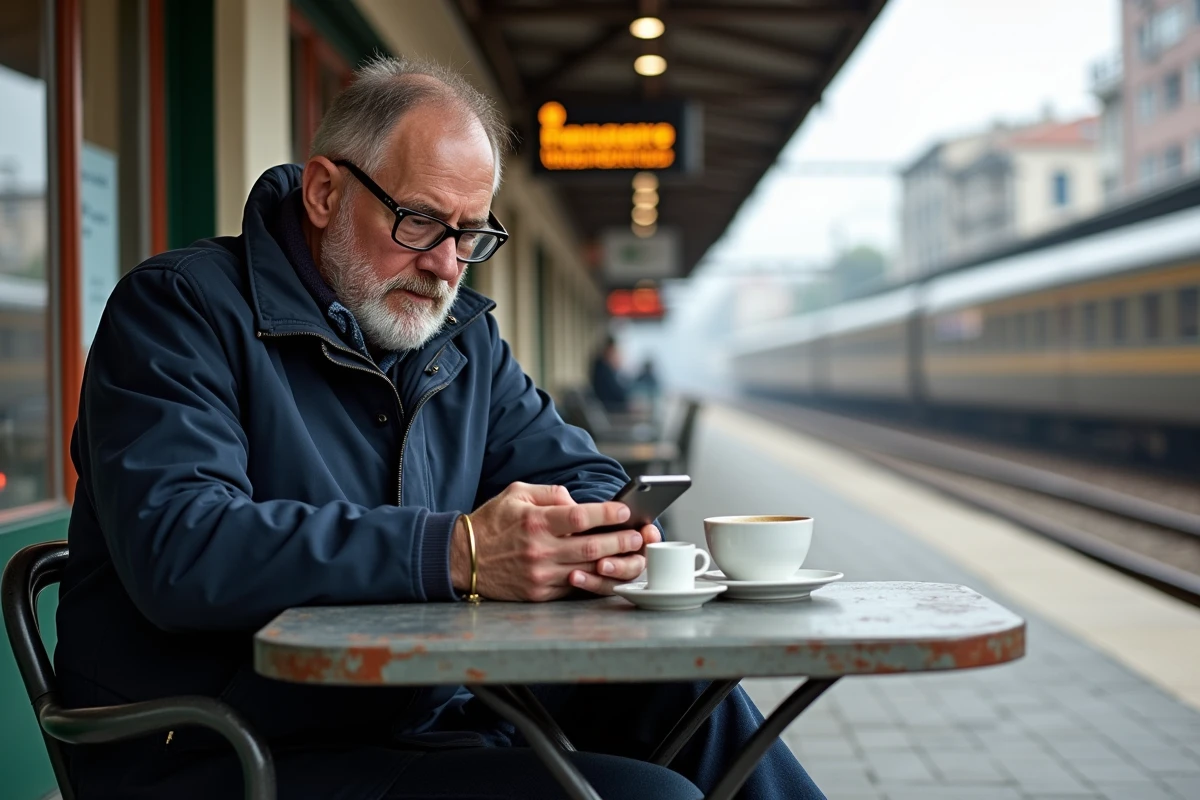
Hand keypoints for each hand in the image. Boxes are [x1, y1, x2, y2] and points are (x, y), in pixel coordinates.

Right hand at [451, 482, 646, 601]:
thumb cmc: (492, 522)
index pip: (580, 517)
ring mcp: (540, 576)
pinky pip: (574, 588)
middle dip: (621, 542)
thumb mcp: (516, 493)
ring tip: (634, 556)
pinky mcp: (539, 594)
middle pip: (591, 548)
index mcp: (535, 522)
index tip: (625, 512)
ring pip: (588, 571)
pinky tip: (610, 572)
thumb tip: (578, 501)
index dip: (607, 515)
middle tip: (639, 537)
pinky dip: (595, 580)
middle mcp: (539, 550)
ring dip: (615, 564)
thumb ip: (550, 493)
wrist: (462, 559)